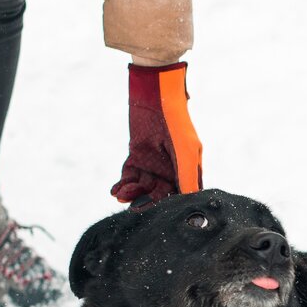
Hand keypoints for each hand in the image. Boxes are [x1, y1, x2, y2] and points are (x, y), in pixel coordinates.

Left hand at [111, 62, 202, 204]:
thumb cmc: (176, 120)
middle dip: (147, 200)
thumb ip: (187, 177)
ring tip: (121, 196)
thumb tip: (190, 201)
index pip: (181, 194)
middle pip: (159, 194)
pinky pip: (129, 176)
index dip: (171, 205)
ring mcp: (153, 162)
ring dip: (132, 193)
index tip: (161, 215)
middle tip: (134, 207)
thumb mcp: (185, 150)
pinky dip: (123, 184)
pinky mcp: (137, 155)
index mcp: (188, 168)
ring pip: (142, 186)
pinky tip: (116, 191)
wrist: (155, 91)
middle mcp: (172, 168)